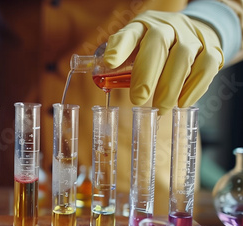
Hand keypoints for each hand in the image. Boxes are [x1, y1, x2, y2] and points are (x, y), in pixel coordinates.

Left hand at [104, 10, 223, 114]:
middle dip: (146, 74)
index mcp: (142, 26)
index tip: (109, 63)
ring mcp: (191, 36)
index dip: (119, 47)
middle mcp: (167, 27)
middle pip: (157, 43)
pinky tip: (182, 102)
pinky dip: (194, 87)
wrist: (193, 32)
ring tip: (160, 108)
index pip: (129, 33)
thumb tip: (104, 78)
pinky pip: (206, 67)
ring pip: (182, 57)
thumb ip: (121, 60)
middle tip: (138, 99)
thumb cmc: (155, 46)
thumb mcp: (135, 47)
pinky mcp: (211, 49)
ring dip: (169, 86)